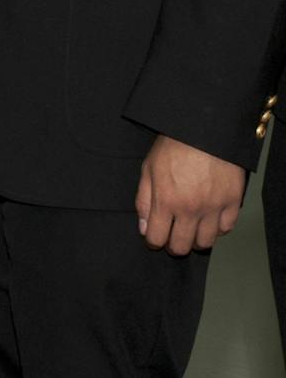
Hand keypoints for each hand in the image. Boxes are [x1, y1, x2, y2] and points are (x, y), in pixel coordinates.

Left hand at [136, 135, 245, 254]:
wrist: (205, 131)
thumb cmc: (173, 147)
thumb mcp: (148, 170)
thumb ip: (143, 201)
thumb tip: (144, 228)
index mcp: (165, 201)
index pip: (157, 238)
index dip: (154, 242)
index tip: (155, 238)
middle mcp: (190, 209)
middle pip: (181, 246)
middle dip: (174, 246)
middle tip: (173, 236)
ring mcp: (213, 207)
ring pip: (205, 242)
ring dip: (196, 240)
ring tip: (192, 230)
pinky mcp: (233, 202)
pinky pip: (226, 228)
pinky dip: (217, 228)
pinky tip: (210, 220)